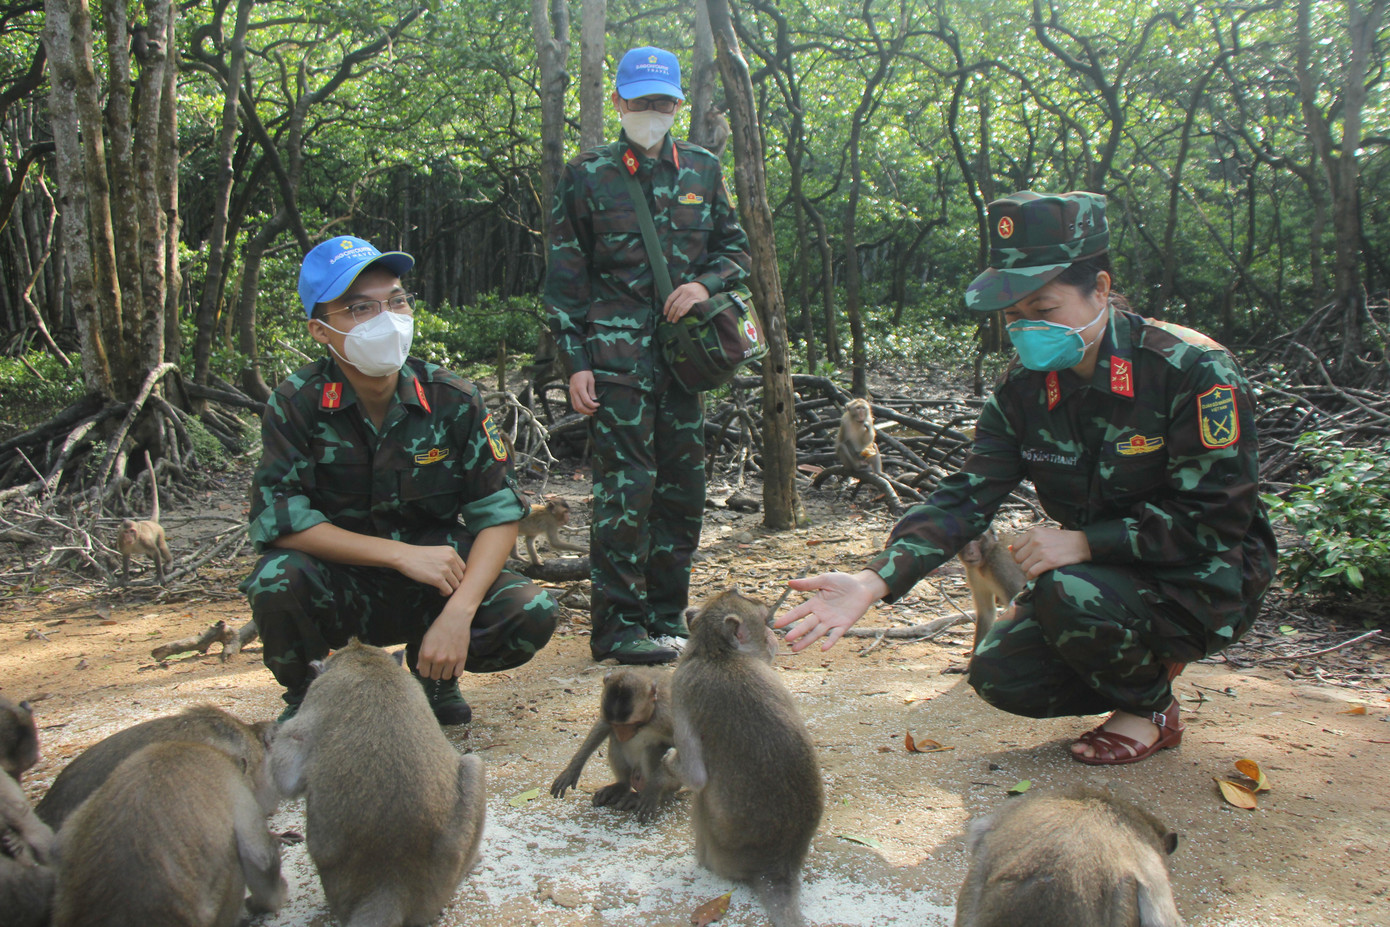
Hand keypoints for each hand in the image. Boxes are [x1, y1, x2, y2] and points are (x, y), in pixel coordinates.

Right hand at [395, 544, 465, 595]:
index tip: (449, 577)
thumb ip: (449, 559)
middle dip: (453, 582)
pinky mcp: (438, 579)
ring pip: (456, 585)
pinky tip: (439, 591)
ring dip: (450, 588)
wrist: (405, 556)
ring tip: (442, 588)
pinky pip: (449, 591)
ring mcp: (445, 569)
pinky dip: (444, 593)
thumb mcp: (438, 551)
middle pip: (461, 577)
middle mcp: (450, 559)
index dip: (457, 574)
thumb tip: (459, 574)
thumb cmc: (420, 555)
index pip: (463, 568)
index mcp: (451, 552)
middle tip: (445, 584)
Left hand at [417, 609, 471, 679]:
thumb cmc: (438, 627)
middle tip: (437, 665)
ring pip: (446, 677)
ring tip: (446, 665)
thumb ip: (421, 655)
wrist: (455, 618)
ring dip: (445, 672)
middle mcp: (438, 659)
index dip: (426, 671)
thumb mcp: (426, 639)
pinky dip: (455, 671)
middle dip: (435, 672)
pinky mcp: (461, 659)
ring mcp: (450, 660)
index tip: (429, 667)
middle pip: (435, 676)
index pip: (424, 674)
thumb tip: (419, 668)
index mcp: (426, 655)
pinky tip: (454, 665)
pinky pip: (457, 674)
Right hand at [569, 370, 598, 415]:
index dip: (593, 405)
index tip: (598, 405)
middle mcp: (574, 392)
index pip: (586, 401)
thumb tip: (594, 400)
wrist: (576, 368)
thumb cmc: (585, 373)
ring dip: (583, 411)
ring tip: (590, 412)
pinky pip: (574, 404)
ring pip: (576, 407)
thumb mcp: (591, 380)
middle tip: (595, 410)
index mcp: (580, 388)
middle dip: (588, 411)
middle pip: (580, 406)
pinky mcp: (571, 394)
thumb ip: (592, 391)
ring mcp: (571, 393)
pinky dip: (579, 409)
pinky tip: (585, 409)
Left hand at [662, 282, 710, 321]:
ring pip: (681, 306)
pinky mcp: (698, 299)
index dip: (666, 307)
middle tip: (669, 320)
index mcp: (681, 288)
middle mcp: (686, 291)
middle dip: (671, 313)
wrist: (706, 287)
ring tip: (674, 320)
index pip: (670, 298)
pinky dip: (684, 310)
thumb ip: (678, 296)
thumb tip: (669, 308)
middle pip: (675, 304)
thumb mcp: (685, 289)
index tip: (665, 314)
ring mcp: (692, 295)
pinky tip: (681, 315)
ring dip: (676, 315)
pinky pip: (689, 305)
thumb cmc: (693, 290)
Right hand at [774, 570, 888, 652]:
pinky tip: (823, 648)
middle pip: (807, 625)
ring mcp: (832, 621)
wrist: (863, 587)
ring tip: (795, 649)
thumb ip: (808, 584)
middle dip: (797, 632)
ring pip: (817, 633)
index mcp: (815, 603)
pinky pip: (835, 635)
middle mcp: (821, 615)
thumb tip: (789, 583)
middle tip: (786, 639)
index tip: (776, 624)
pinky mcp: (844, 625)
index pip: (799, 612)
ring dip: (807, 640)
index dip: (788, 618)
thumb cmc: (843, 582)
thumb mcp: (825, 580)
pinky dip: (830, 642)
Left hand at [1010, 527, 1090, 578]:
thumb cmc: (1062, 540)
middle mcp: (1036, 541)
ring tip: (1036, 569)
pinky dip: (1032, 576)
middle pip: (1018, 558)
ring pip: (1024, 567)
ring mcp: (1042, 552)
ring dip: (1028, 571)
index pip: (1015, 547)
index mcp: (1034, 532)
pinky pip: (1032, 573)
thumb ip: (1027, 541)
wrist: (1082, 544)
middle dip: (1023, 563)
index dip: (1019, 554)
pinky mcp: (1049, 562)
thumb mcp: (1044, 534)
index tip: (1026, 557)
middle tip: (1032, 564)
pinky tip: (1036, 575)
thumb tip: (1009, 549)